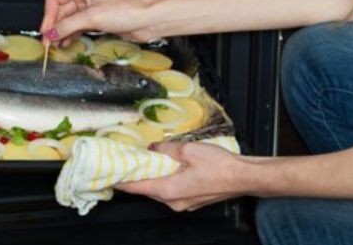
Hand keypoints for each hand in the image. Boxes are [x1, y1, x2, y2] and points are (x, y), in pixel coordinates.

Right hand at [40, 0, 157, 45]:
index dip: (48, 15)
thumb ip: (68, 25)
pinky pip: (76, 27)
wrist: (147, 21)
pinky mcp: (95, 20)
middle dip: (54, 26)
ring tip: (56, 45)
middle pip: (60, 10)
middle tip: (48, 41)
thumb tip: (50, 32)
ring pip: (67, 20)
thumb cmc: (127, 10)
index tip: (46, 30)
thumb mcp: (92, 17)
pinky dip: (70, 35)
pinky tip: (67, 43)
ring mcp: (90, 8)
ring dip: (61, 32)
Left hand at [115, 142, 254, 211]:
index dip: (120, 181)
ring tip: (145, 161)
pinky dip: (166, 179)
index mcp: (168, 190)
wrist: (243, 177)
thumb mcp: (188, 149)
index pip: (136, 188)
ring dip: (152, 177)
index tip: (109, 174)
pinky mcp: (192, 200)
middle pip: (147, 190)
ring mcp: (183, 203)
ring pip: (160, 190)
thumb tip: (153, 147)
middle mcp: (173, 201)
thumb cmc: (219, 166)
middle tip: (126, 162)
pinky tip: (168, 166)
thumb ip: (166, 148)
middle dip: (136, 176)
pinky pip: (172, 190)